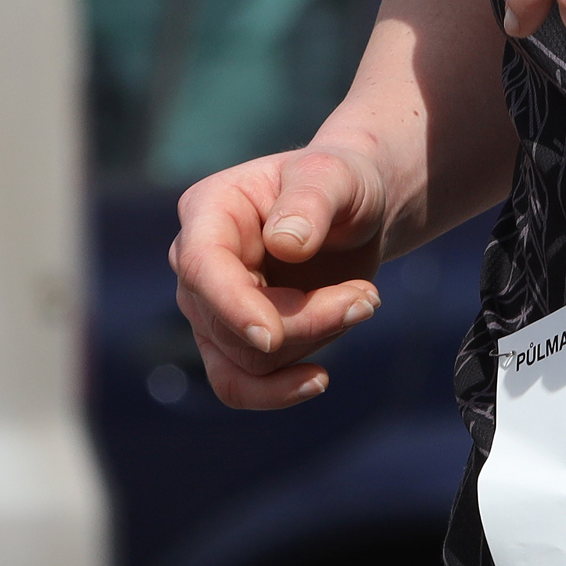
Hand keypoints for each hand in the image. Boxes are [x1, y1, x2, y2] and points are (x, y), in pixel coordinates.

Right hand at [170, 144, 386, 409]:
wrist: (353, 213)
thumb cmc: (340, 184)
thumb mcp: (335, 175)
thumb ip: (310, 201)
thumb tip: (284, 245)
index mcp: (209, 210)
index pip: (202, 267)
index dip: (231, 305)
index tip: (270, 336)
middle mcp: (197, 263)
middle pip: (232, 323)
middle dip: (309, 319)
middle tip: (368, 297)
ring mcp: (211, 307)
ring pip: (246, 358)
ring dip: (315, 339)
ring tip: (364, 302)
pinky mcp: (232, 340)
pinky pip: (238, 385)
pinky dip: (278, 391)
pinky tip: (319, 379)